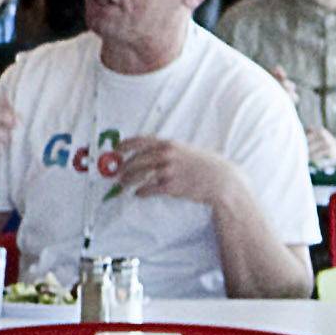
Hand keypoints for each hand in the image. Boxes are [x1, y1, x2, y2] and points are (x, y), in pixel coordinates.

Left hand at [109, 136, 237, 207]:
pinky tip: (138, 193)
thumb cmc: (199, 164)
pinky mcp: (171, 186)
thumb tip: (140, 152)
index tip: (115, 151)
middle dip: (123, 168)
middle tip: (118, 174)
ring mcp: (168, 171)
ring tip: (124, 184)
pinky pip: (147, 189)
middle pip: (134, 160)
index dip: (124, 146)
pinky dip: (140, 192)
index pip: (138, 141)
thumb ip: (163, 149)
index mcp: (167, 144)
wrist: (219, 178)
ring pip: (138, 175)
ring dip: (127, 181)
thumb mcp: (182, 149)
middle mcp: (166, 155)